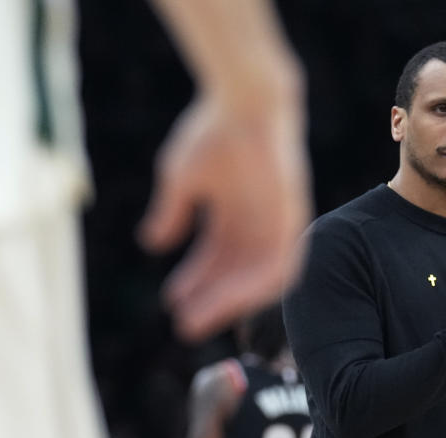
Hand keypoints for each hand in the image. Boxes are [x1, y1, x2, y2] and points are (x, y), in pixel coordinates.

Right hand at [139, 92, 311, 340]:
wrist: (246, 104)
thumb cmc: (212, 132)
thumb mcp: (183, 179)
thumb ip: (173, 213)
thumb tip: (152, 244)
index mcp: (233, 213)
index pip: (215, 259)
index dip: (195, 281)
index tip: (173, 304)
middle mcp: (258, 223)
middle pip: (235, 273)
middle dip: (210, 299)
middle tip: (186, 326)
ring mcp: (277, 222)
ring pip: (256, 275)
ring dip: (229, 299)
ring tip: (202, 318)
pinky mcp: (293, 219)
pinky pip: (280, 263)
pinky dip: (257, 283)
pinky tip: (232, 299)